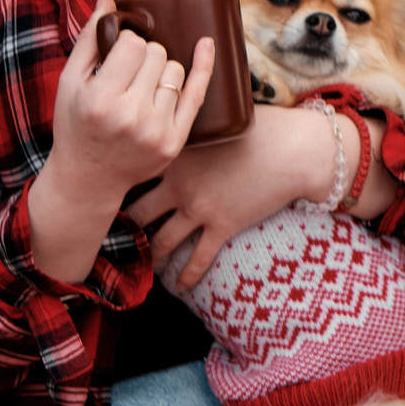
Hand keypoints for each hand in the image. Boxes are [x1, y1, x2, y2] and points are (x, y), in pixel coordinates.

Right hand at [41, 0, 214, 217]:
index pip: (134, 45)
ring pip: (175, 71)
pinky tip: (206, 45)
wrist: (87, 179)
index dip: (126, 45)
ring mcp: (156, 131)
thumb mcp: (69, 82)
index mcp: (100, 100)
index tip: (118, 57)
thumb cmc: (75, 124)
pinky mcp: (174, 142)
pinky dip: (203, 67)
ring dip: (161, 72)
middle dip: (143, 58)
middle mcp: (130, 116)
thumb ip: (88, 39)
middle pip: (157, 54)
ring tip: (139, 91)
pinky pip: (197, 94)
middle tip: (127, 77)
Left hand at [125, 100, 336, 289]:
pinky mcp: (223, 226)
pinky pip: (198, 259)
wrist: (296, 149)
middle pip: (136, 213)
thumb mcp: (220, 120)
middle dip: (122, 228)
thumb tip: (183, 121)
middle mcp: (180, 184)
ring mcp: (200, 208)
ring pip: (161, 242)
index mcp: (175, 153)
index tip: (109, 192)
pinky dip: (186, 276)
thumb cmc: (264, 126)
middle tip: (113, 237)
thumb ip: (194, 126)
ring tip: (141, 265)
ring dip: (149, 256)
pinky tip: (180, 285)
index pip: (134, 170)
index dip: (117, 182)